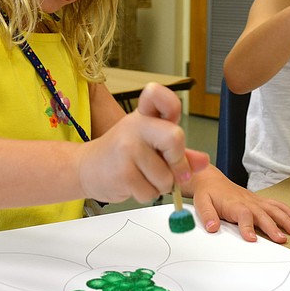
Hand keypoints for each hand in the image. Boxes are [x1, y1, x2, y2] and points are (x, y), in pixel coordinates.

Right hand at [78, 83, 207, 202]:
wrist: (86, 168)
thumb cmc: (122, 154)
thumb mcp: (152, 146)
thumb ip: (179, 152)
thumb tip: (203, 161)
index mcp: (145, 115)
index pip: (158, 95)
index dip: (169, 101)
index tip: (172, 116)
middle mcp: (136, 126)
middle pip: (175, 138)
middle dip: (179, 162)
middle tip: (174, 170)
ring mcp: (127, 148)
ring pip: (165, 177)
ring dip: (160, 186)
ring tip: (143, 176)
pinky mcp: (122, 172)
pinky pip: (151, 193)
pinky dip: (147, 195)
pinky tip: (133, 184)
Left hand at [187, 167, 289, 243]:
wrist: (210, 180)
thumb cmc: (207, 193)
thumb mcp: (201, 203)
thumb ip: (207, 215)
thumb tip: (212, 227)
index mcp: (234, 204)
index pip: (243, 215)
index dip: (247, 227)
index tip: (252, 239)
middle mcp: (247, 202)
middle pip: (263, 215)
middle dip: (273, 227)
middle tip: (282, 239)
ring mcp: (255, 201)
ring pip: (274, 209)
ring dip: (286, 220)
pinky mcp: (259, 201)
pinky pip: (276, 205)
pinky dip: (288, 212)